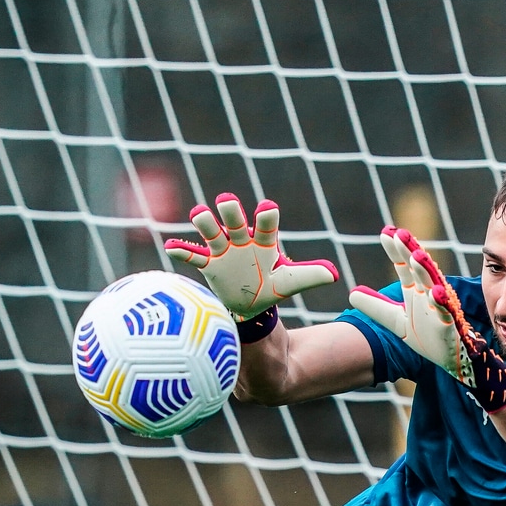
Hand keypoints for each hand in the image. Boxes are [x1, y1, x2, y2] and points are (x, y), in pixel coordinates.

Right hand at [165, 194, 337, 318]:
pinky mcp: (209, 265)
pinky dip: (183, 251)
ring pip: (212, 233)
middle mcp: (241, 240)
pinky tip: (171, 246)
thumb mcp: (290, 281)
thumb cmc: (272, 286)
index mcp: (263, 241)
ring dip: (205, 224)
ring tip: (199, 214)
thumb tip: (334, 275)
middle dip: (231, 211)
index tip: (267, 208)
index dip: (266, 217)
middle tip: (227, 200)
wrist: (252, 305)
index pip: (265, 225)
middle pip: (235, 221)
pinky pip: (194, 257)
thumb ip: (310, 275)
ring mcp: (223, 251)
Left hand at [347, 228, 505, 410]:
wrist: (449, 361)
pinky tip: (437, 292)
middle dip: (410, 251)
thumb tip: (351, 294)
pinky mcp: (450, 324)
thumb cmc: (427, 337)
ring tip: (417, 256)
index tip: (386, 233)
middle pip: (419, 269)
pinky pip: (446, 311)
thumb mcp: (396, 322)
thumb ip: (376, 307)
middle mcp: (428, 294)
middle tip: (400, 234)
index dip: (396, 250)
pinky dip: (442, 302)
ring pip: (433, 285)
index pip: (405, 266)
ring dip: (426, 271)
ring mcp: (440, 308)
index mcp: (416, 291)